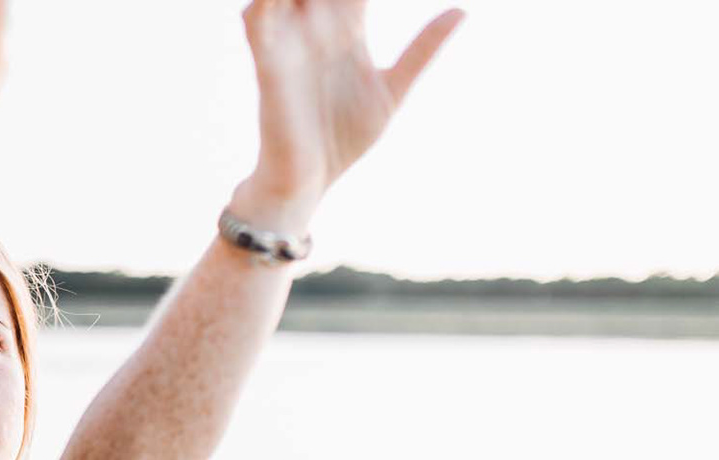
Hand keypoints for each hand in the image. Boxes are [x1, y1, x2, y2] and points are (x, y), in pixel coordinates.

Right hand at [238, 0, 464, 209]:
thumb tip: (462, 10)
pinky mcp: (268, 62)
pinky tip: (278, 1)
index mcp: (349, 32)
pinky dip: (264, 4)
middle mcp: (317, 30)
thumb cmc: (344, 140)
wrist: (307, 182)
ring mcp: (290, 43)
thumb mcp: (392, 91)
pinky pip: (256, 17)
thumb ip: (422, 50)